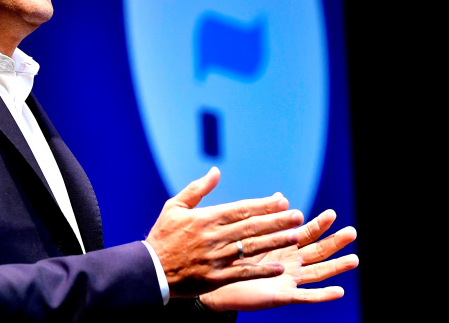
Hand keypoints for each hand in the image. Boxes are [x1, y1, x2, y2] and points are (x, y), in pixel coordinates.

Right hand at [146, 167, 304, 298]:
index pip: (240, 209)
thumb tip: (215, 171)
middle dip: (277, 221)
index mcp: (205, 218)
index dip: (263, 205)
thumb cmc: (163, 235)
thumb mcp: (174, 206)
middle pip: (251, 227)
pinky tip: (279, 268)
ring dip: (275, 242)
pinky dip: (261, 271)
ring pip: (252, 248)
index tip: (282, 201)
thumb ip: (197, 189)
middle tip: (298, 216)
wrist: (150, 269)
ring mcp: (216, 258)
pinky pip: (243, 273)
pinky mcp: (216, 278)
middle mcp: (214, 237)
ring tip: (295, 236)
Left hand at [198, 209, 358, 311]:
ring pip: (317, 272)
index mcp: (280, 245)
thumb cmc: (228, 256)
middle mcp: (288, 262)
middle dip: (334, 242)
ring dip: (336, 266)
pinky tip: (338, 291)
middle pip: (317, 250)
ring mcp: (287, 279)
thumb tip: (281, 195)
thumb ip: (263, 214)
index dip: (318, 225)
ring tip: (354, 259)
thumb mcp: (246, 231)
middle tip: (351, 231)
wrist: (213, 283)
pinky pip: (305, 297)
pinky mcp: (282, 295)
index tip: (332, 214)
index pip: (303, 232)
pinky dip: (322, 295)